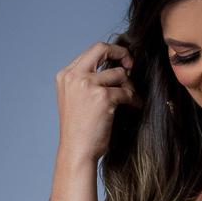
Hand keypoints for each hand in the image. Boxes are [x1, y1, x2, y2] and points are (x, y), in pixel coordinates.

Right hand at [54, 40, 141, 167]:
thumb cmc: (78, 131)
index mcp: (65, 75)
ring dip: (129, 85)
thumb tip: (111, 69)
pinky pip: (126, 92)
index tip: (119, 62)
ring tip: (131, 98)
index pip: (90, 53)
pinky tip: (136, 106)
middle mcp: (75, 76)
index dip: (107, 54)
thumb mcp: (74, 99)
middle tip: (131, 63)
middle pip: (101, 49)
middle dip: (120, 52)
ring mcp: (88, 85)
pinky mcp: (103, 97)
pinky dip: (134, 99)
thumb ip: (85, 82)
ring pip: (119, 73)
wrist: (77, 151)